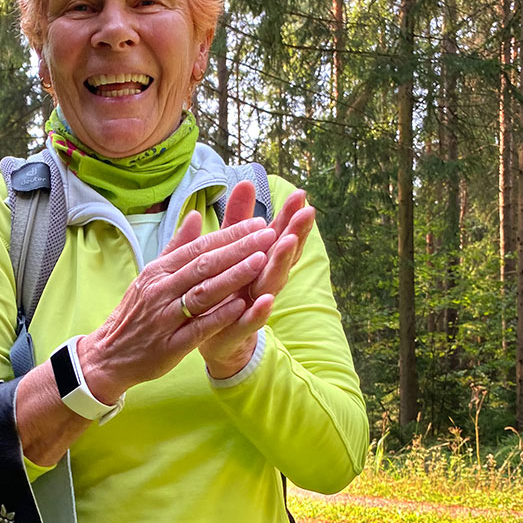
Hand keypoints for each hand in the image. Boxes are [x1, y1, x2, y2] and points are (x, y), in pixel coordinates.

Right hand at [77, 214, 277, 399]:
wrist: (108, 355)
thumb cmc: (135, 314)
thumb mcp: (150, 277)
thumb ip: (175, 247)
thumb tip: (194, 216)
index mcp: (159, 271)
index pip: (199, 247)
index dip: (230, 234)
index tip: (258, 222)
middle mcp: (161, 290)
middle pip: (204, 265)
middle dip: (239, 248)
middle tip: (269, 234)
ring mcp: (165, 318)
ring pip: (203, 293)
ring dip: (233, 277)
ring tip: (260, 262)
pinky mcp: (170, 345)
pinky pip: (198, 328)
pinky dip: (220, 316)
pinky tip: (242, 305)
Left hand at [198, 181, 315, 378]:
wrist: (214, 341)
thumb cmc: (225, 291)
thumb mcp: (229, 252)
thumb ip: (238, 221)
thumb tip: (246, 181)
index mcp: (257, 262)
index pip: (277, 236)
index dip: (289, 217)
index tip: (301, 194)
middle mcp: (260, 282)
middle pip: (281, 256)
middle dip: (294, 234)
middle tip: (307, 212)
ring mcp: (252, 306)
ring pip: (270, 283)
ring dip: (281, 264)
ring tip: (288, 243)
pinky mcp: (239, 330)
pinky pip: (250, 320)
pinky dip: (259, 311)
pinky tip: (267, 300)